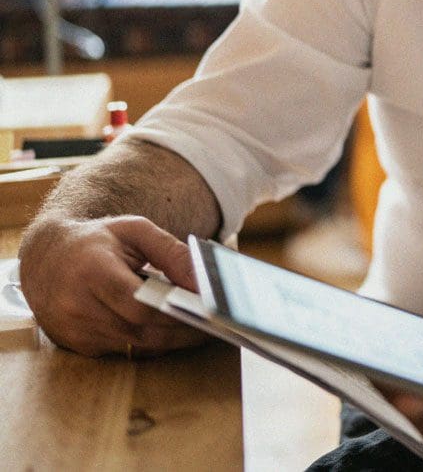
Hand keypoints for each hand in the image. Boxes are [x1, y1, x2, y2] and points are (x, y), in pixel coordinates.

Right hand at [18, 214, 207, 357]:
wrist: (47, 256)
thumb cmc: (98, 240)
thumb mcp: (136, 230)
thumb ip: (171, 252)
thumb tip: (202, 281)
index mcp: (92, 272)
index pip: (138, 304)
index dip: (175, 310)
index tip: (208, 309)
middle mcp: (78, 306)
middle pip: (141, 330)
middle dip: (182, 330)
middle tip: (216, 324)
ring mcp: (74, 331)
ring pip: (135, 344)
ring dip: (171, 339)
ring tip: (202, 327)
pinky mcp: (77, 345)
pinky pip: (123, 350)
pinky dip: (150, 342)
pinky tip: (172, 331)